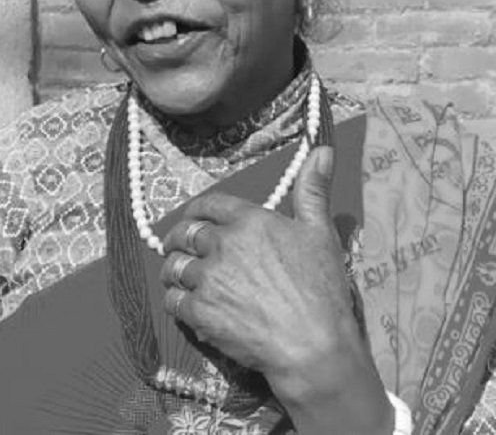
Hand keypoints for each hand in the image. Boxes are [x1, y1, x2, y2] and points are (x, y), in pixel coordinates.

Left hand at [160, 146, 389, 432]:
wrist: (313, 345)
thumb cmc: (323, 290)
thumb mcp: (321, 233)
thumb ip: (313, 190)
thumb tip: (322, 149)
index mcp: (250, 220)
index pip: (209, 205)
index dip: (198, 211)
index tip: (194, 219)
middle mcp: (224, 244)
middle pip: (185, 234)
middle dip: (178, 239)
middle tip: (178, 248)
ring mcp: (209, 278)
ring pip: (175, 266)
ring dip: (174, 270)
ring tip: (177, 277)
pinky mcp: (200, 311)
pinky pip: (173, 300)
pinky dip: (175, 300)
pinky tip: (184, 304)